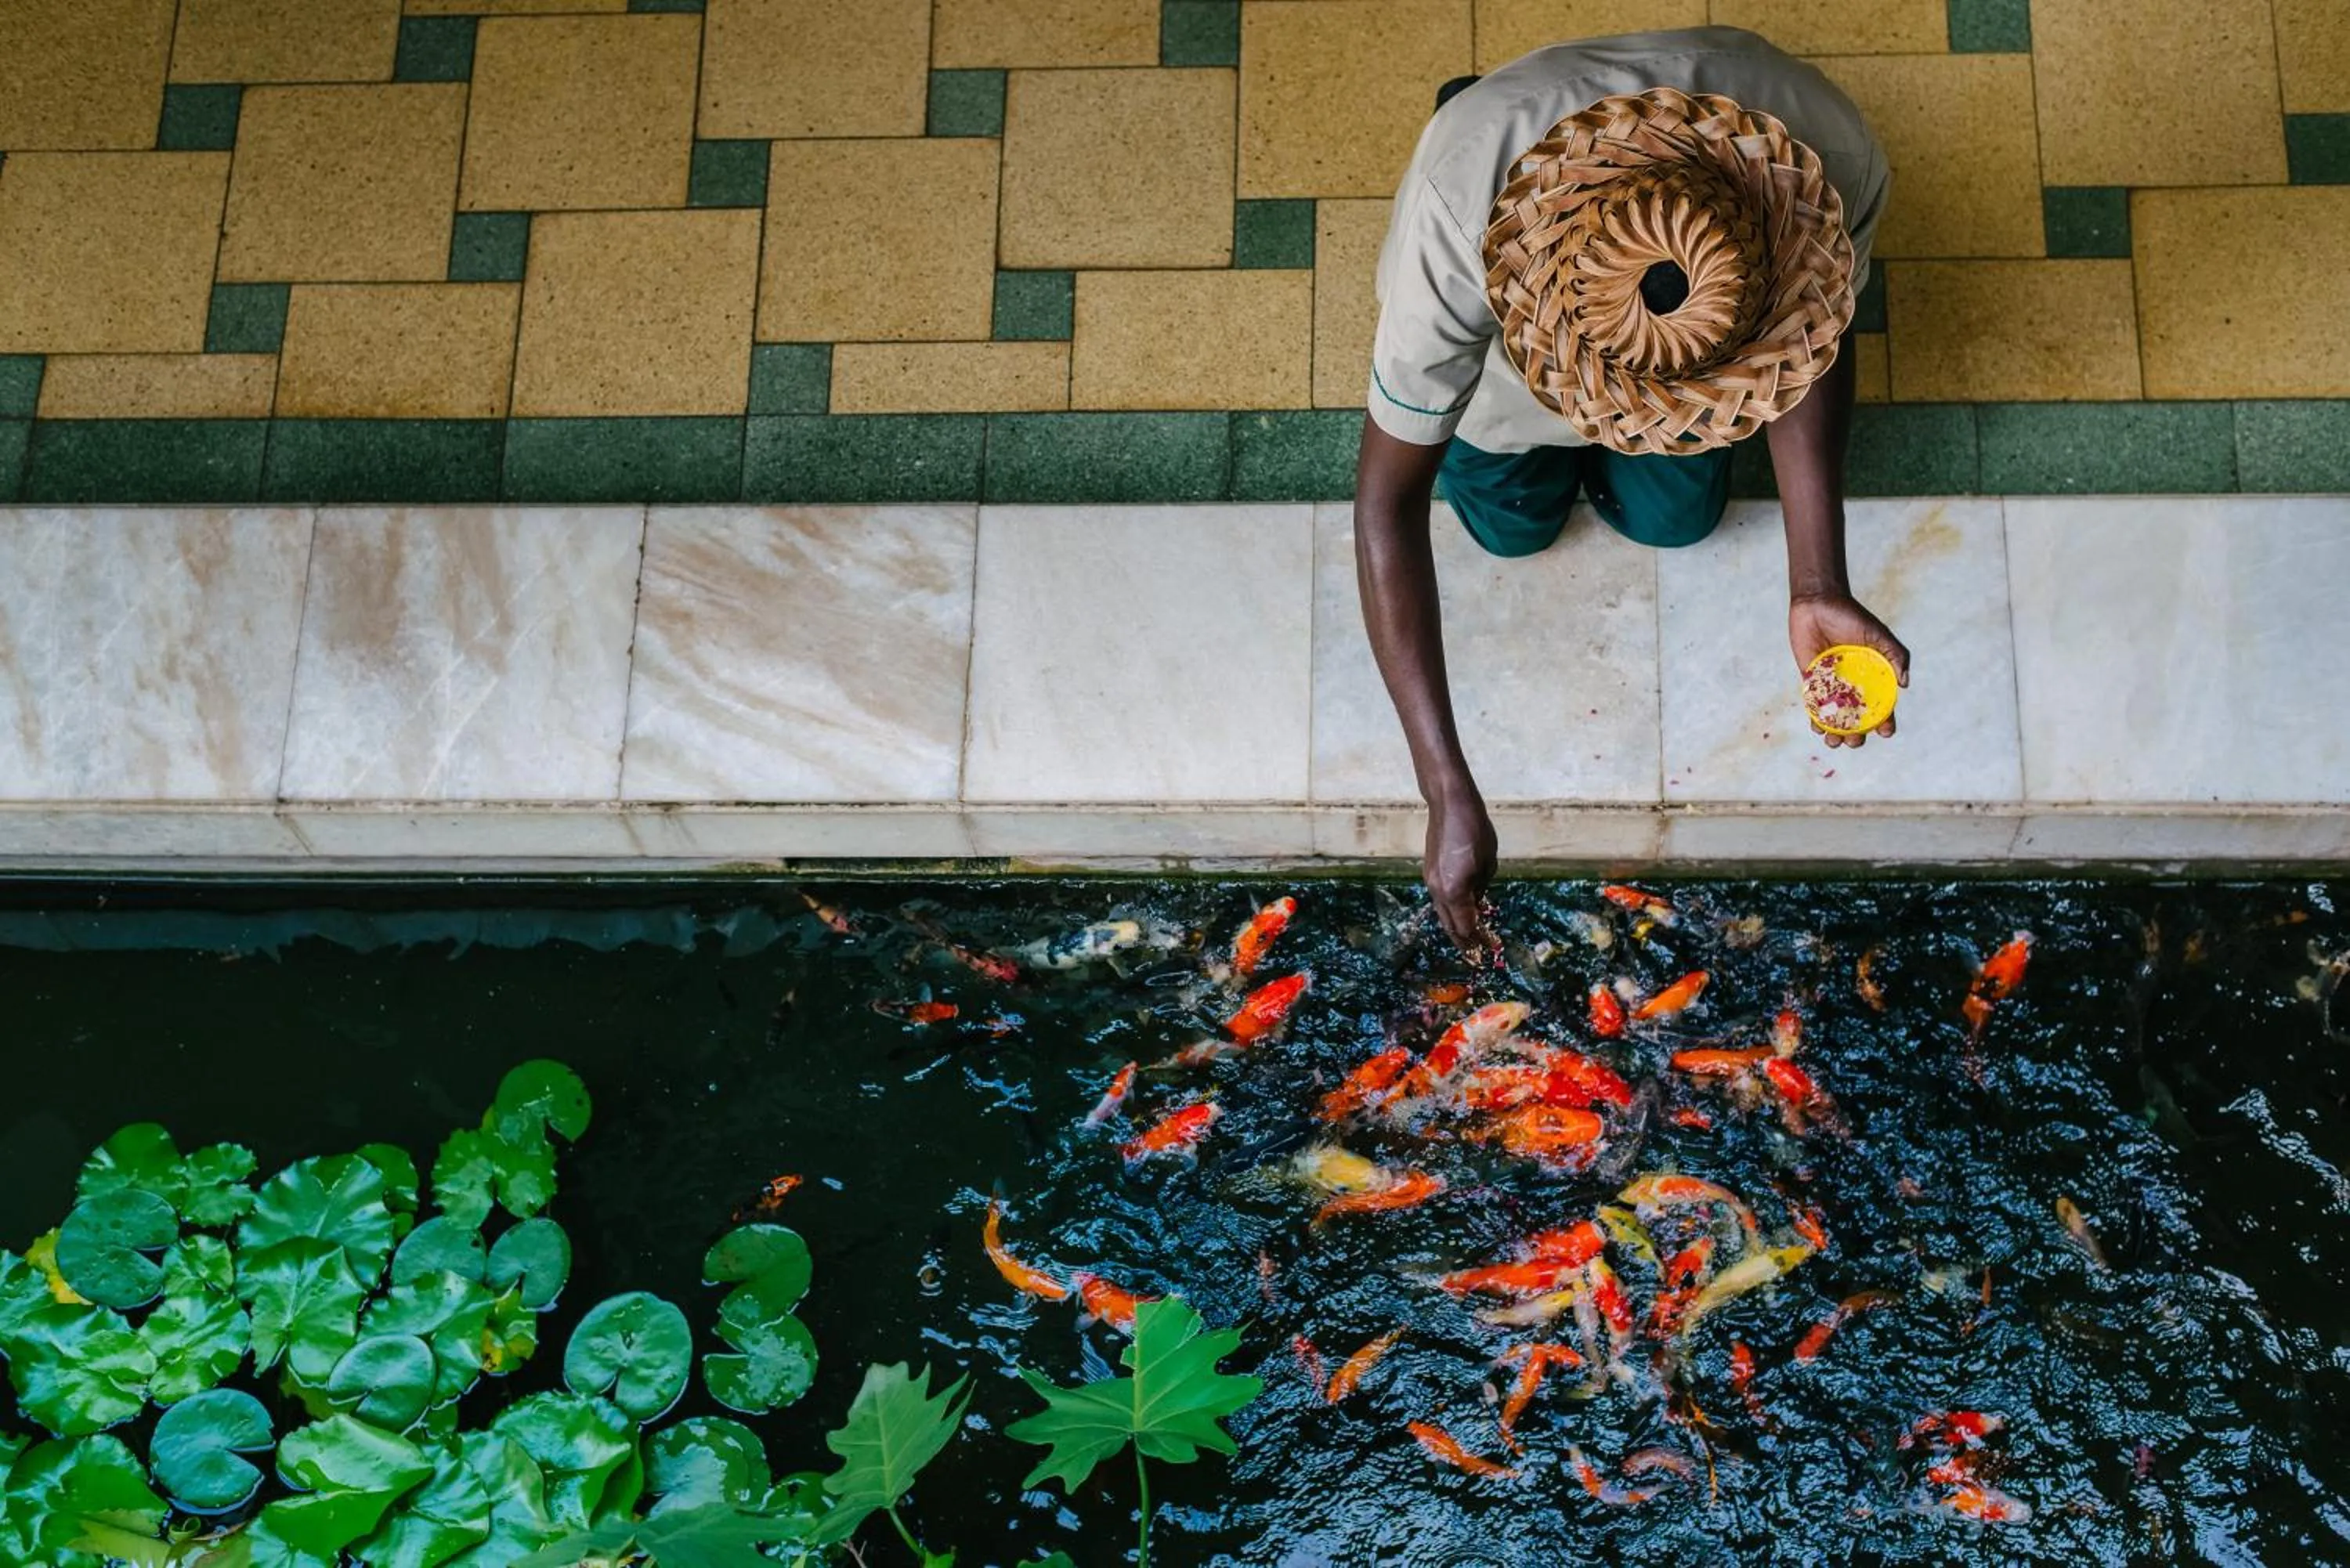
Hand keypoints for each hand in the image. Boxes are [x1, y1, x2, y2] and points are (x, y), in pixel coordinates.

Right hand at [1425, 789, 1497, 952]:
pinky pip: (1441, 901)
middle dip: (1465, 942)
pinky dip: (1452, 912)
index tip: (1492, 949)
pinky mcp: (1429, 873)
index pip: (1467, 927)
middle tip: (1479, 953)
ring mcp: (1430, 882)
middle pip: (1451, 927)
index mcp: (1455, 891)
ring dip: (1457, 927)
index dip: (1479, 941)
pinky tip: (1464, 911)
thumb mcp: (1488, 863)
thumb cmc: (1475, 830)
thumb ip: (1482, 888)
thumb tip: (1479, 903)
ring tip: (1472, 937)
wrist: (1448, 804)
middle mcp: (1438, 891)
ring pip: (1443, 915)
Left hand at [1789, 592, 1908, 747]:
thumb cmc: (1852, 617)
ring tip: (1834, 740)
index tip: (1885, 731)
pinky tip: (1818, 727)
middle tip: (1854, 739)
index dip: (1886, 723)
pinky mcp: (1812, 682)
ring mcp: (1833, 685)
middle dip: (1857, 735)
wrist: (1818, 604)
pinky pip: (1815, 706)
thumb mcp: (1878, 635)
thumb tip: (1904, 684)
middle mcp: (1854, 685)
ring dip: (1835, 733)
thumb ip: (1895, 655)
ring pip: (1836, 718)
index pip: (1883, 707)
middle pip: (1858, 720)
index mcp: (1874, 677)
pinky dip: (1816, 719)